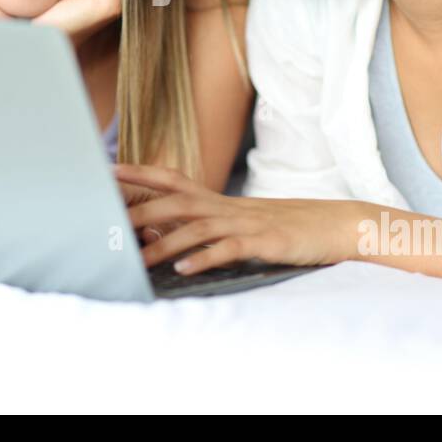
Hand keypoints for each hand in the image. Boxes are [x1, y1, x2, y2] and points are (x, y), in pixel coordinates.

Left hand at [113, 163, 360, 274]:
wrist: (335, 225)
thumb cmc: (283, 226)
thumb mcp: (239, 221)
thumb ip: (203, 225)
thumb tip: (161, 235)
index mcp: (218, 200)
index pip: (171, 179)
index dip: (139, 173)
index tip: (106, 171)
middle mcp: (227, 207)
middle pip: (175, 203)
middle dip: (139, 211)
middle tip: (106, 224)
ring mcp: (246, 223)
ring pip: (197, 228)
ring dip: (165, 244)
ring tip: (137, 260)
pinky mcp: (264, 242)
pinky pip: (230, 249)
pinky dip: (205, 259)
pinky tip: (185, 270)